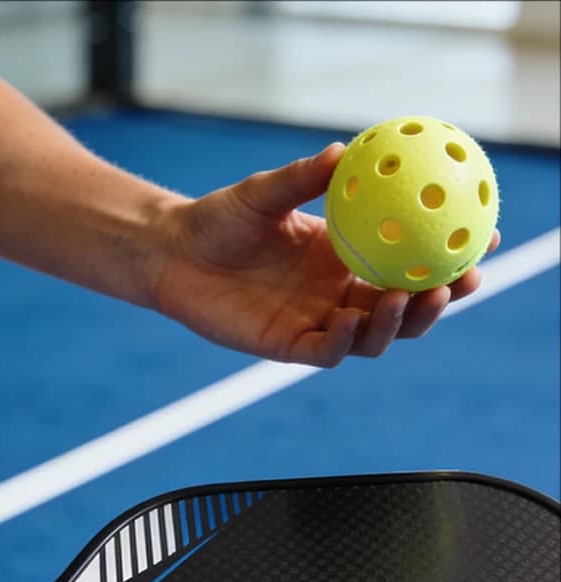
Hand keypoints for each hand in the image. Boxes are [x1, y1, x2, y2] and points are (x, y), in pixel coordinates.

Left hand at [153, 143, 499, 366]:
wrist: (173, 254)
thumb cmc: (219, 219)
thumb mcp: (265, 192)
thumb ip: (302, 177)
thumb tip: (344, 150)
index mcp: (346, 256)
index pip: (411, 259)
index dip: (450, 253)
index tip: (486, 236)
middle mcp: (338, 292)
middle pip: (405, 306)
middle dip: (440, 298)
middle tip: (462, 279)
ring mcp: (315, 321)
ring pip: (375, 335)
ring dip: (398, 322)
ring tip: (409, 295)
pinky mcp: (286, 346)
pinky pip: (327, 352)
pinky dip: (346, 340)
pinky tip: (352, 318)